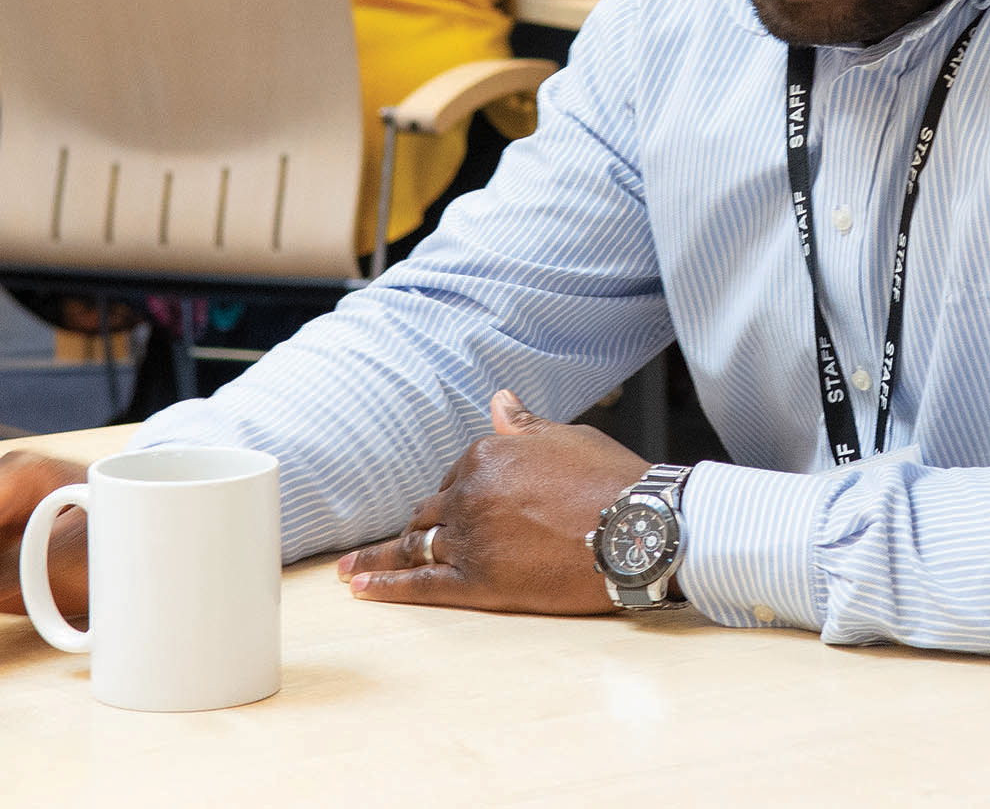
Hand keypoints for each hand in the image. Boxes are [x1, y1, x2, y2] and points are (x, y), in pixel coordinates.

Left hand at [338, 390, 645, 614]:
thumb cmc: (611, 480)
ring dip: (379, 558)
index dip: (453, 496)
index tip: (447, 511)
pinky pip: (421, 584)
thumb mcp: (566, 438)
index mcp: (486, 453)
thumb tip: (499, 401)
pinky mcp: (478, 583)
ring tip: (350, 571)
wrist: (639, 528)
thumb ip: (523, 426)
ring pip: (415, 547)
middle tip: (378, 547)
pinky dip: (386, 586)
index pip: (454, 477)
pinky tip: (361, 588)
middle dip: (410, 528)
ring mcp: (470, 539)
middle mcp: (469, 493)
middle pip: (429, 513)